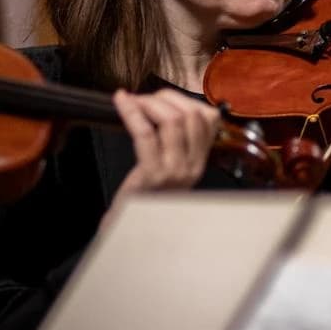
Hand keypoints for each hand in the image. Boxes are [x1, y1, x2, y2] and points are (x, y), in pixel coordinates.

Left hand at [109, 89, 221, 212]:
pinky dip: (131, 112)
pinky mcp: (152, 175)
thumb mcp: (169, 169)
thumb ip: (175, 141)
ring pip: (172, 120)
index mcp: (199, 161)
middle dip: (165, 97)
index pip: (208, 118)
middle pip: (190, 115)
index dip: (183, 100)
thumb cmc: (144, 197)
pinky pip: (145, 133)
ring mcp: (174, 171)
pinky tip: (122, 102)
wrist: (130, 232)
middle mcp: (192, 166)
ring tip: (133, 102)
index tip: (161, 98)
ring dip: (149, 102)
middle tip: (144, 99)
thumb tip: (164, 104)